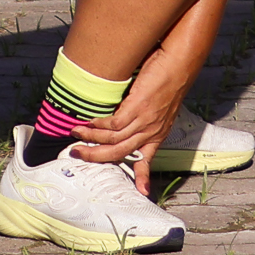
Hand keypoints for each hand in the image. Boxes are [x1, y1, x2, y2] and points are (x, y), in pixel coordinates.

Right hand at [73, 50, 197, 179]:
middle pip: (120, 153)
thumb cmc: (169, 78)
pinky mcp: (138, 108)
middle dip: (96, 156)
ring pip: (113, 140)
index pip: (147, 159)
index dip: (142, 177)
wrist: (179, 62)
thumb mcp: (161, 105)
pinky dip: (99, 125)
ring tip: (76, 134)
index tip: (142, 191)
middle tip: (77, 154)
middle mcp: (152, 131)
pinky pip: (113, 124)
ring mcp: (145, 121)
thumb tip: (125, 118)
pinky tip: (89, 122)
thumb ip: (145, 116)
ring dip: (91, 139)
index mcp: (159, 133)